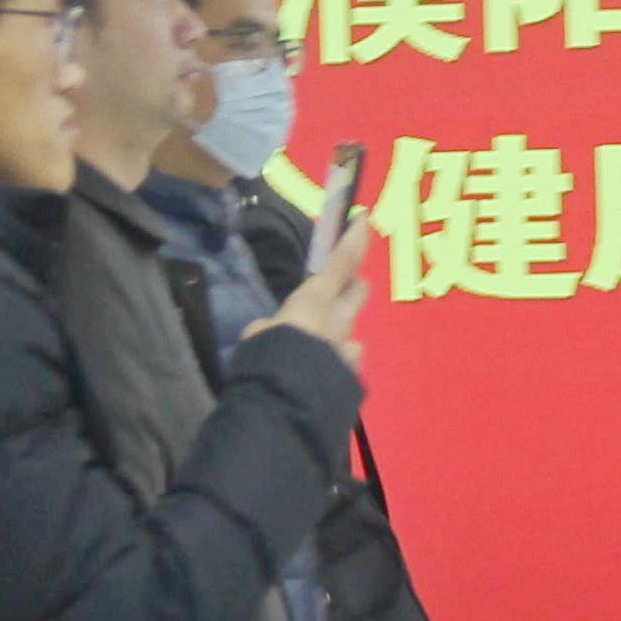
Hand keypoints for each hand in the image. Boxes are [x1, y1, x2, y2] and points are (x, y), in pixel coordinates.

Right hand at [260, 215, 373, 376]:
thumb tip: (264, 330)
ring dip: (340, 334)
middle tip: (336, 292)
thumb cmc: (270, 357)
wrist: (289, 400)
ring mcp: (350, 348)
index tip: (364, 219)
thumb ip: (266, 329)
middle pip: (359, 290)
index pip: (342, 261)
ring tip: (318, 347)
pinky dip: (337, 366)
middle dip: (352, 288)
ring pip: (353, 332)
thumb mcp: (257, 337)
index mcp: (316, 300)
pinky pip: (347, 364)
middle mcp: (340, 319)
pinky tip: (322, 376)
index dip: (354, 238)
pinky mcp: (353, 375)